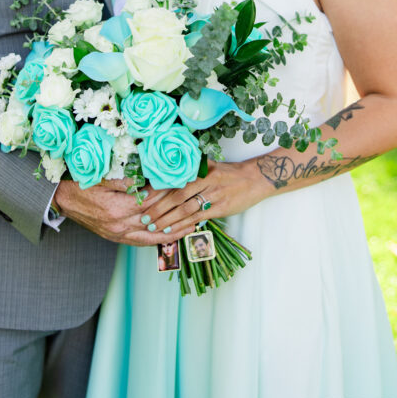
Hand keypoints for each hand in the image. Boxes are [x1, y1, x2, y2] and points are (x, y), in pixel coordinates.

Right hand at [54, 179, 188, 246]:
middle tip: (193, 200)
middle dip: (175, 209)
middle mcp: (119, 225)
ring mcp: (118, 234)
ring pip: (152, 236)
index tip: (183, 183)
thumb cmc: (80, 183)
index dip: (167, 192)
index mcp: (116, 208)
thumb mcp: (101, 176)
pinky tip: (173, 235)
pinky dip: (159, 240)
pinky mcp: (116, 238)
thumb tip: (149, 176)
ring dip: (173, 230)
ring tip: (192, 223)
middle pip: (155, 218)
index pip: (150, 200)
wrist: (62, 199)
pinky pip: (142, 242)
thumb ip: (126, 179)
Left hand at [136, 159, 270, 236]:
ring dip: (168, 220)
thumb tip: (166, 180)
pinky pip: (197, 218)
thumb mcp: (209, 166)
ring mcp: (212, 194)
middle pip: (176, 196)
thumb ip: (191, 172)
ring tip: (154, 227)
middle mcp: (204, 180)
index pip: (172, 180)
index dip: (156, 190)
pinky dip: (183, 225)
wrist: (254, 179)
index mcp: (199, 168)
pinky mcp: (220, 208)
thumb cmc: (228, 173)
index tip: (142, 199)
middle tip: (144, 218)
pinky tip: (172, 231)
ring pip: (185, 209)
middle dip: (158, 208)